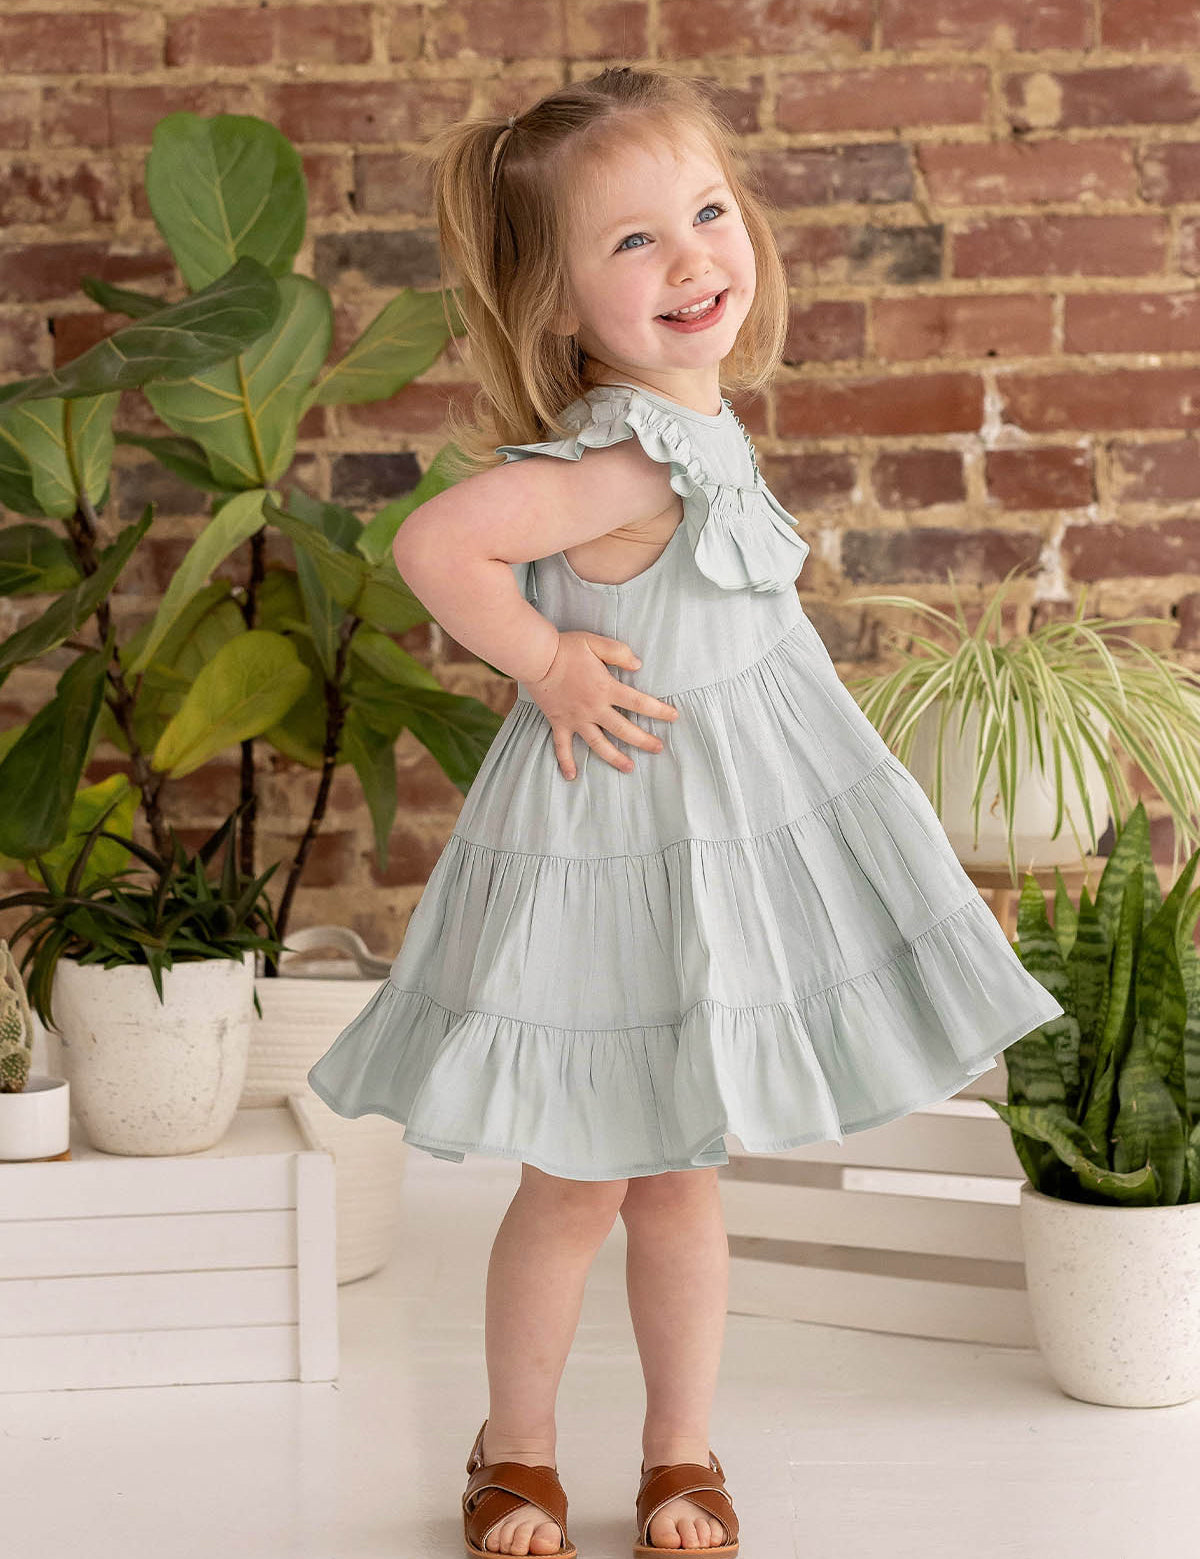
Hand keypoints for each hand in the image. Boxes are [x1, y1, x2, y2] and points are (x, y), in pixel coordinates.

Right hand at [527, 630, 678, 779]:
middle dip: (644, 741)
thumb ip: (619, 653)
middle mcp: (594, 708)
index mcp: (606, 688)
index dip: (659, 710)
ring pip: (599, 744)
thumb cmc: (566, 648)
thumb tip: (638, 665)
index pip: (639, 703)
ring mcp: (576, 719)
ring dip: (615, 757)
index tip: (674, 716)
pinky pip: (563, 747)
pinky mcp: (559, 723)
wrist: (536, 657)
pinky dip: (566, 762)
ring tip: (629, 768)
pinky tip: (572, 776)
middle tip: (658, 749)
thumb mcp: (596, 642)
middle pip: (624, 730)